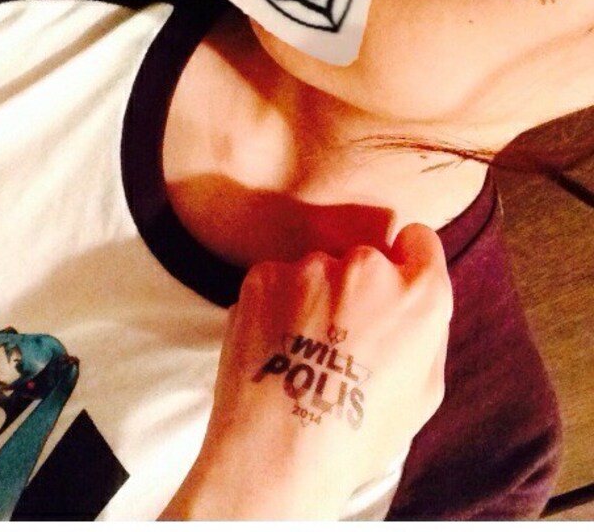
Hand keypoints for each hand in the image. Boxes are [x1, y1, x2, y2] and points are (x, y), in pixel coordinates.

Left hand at [163, 224, 452, 519]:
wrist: (278, 451)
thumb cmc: (357, 434)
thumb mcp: (423, 392)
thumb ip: (426, 330)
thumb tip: (412, 302)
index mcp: (418, 293)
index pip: (419, 240)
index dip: (407, 260)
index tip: (393, 281)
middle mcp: (368, 267)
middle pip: (366, 259)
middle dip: (358, 287)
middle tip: (340, 335)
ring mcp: (312, 267)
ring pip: (318, 270)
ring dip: (313, 295)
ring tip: (300, 349)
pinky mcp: (266, 275)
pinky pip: (278, 279)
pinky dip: (276, 303)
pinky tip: (274, 344)